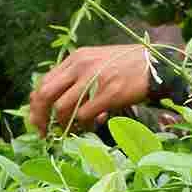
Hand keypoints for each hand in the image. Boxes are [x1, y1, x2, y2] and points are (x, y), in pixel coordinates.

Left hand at [28, 44, 151, 135]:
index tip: (38, 120)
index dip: (36, 104)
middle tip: (43, 132)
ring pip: (61, 108)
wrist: (155, 64)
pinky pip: (83, 115)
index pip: (44, 81)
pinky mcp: (107, 94)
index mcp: (76, 58)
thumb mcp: (97, 62)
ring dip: (62, 124)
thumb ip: (78, 78)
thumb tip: (62, 104)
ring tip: (70, 131)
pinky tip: (90, 126)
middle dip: (40, 117)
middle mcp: (80, 66)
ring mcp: (93, 79)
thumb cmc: (127, 65)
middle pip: (45, 94)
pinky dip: (82, 126)